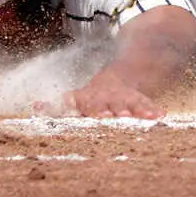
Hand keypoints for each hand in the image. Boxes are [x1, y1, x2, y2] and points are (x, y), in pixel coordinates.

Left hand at [33, 72, 163, 118]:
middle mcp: (107, 98)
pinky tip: (160, 115)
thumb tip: (35, 107)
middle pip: (110, 104)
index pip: (89, 104)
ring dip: (136, 109)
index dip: (92, 109)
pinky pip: (146, 104)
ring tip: (145, 116)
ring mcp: (123, 98)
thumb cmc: (91, 98)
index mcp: (90, 99)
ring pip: (130, 103)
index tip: (96, 115)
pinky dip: (152, 109)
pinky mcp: (138, 101)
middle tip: (115, 115)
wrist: (117, 80)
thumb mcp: (74, 100)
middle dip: (112, 110)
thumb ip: (56, 106)